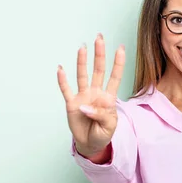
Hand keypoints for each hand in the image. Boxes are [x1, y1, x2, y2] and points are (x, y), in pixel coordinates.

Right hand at [57, 33, 124, 157]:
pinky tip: (61, 69)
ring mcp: (83, 97)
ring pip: (83, 76)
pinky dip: (62, 80)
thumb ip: (101, 115)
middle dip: (99, 54)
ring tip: (82, 48)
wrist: (91, 144)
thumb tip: (85, 106)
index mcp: (108, 97)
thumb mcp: (109, 126)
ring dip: (82, 62)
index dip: (118, 63)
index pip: (114, 77)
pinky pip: (66, 90)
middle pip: (98, 70)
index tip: (121, 48)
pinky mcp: (72, 104)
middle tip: (99, 38)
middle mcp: (95, 93)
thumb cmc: (103, 133)